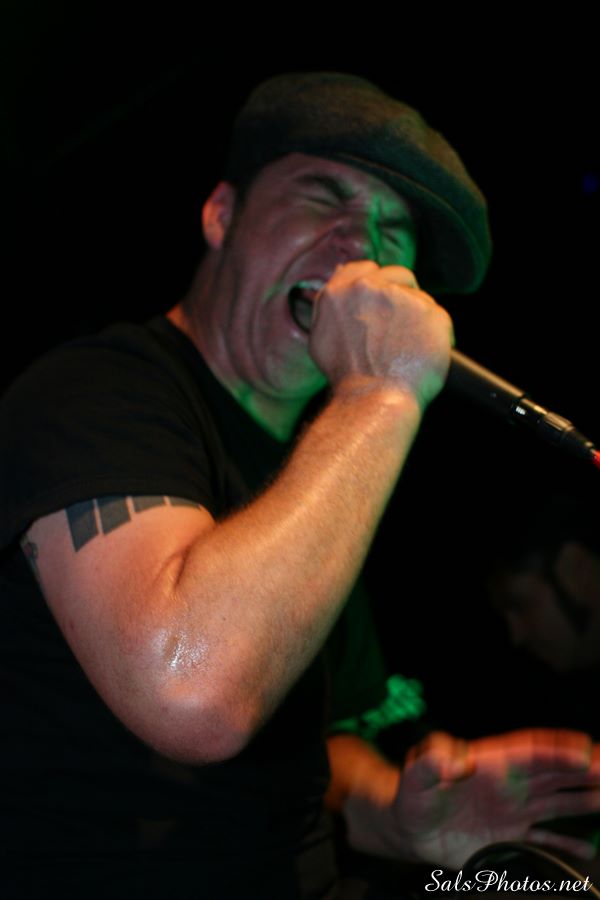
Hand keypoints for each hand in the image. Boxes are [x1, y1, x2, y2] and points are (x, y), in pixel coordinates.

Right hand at [309, 261, 452, 410]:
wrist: (374, 399)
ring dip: (419, 318)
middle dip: (403, 296)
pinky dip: (437, 335)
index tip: (384, 298)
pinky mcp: (431, 312)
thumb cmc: (347, 378)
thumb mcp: (321, 338)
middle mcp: (369, 288)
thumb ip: (332, 309)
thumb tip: (341, 286)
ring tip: (411, 349)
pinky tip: (426, 355)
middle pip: (398, 276)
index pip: (365, 269)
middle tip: (403, 326)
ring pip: (421, 298)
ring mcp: (402, 298)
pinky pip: (439, 318)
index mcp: (339, 292)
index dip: (378, 283)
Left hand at [344, 729, 599, 869]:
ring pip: (558, 802)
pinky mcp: (510, 836)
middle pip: (556, 773)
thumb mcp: (417, 771)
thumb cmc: (413, 792)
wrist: (409, 825)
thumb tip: (459, 762)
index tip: (586, 751)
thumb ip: (433, 761)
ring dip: (585, 801)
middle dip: (586, 771)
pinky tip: (586, 846)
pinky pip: (545, 838)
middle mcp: (511, 783)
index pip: (534, 751)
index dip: (560, 750)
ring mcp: (513, 810)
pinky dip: (566, 842)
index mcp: (493, 761)